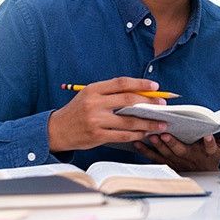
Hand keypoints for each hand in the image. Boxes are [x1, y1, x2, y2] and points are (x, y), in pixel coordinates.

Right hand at [48, 77, 167, 151]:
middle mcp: (94, 104)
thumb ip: (111, 93)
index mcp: (93, 90)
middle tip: (162, 104)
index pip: (121, 83)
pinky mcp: (97, 136)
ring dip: (147, 122)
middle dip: (149, 102)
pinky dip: (136, 134)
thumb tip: (140, 93)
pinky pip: (123, 135)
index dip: (140, 84)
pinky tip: (145, 133)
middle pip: (128, 100)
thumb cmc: (78, 110)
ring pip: (129, 121)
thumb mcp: (90, 95)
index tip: (155, 86)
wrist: (57, 130)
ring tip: (160, 123)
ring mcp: (96, 121)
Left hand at [133, 124, 219, 170]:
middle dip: (174, 143)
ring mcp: (178, 161)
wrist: (203, 175)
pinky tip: (138, 142)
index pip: (211, 148)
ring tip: (151, 136)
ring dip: (158, 145)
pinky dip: (145, 150)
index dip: (210, 143)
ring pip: (167, 154)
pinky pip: (155, 158)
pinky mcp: (167, 163)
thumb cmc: (212, 157)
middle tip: (166, 134)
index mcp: (206, 153)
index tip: (208, 137)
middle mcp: (192, 158)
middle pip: (183, 150)